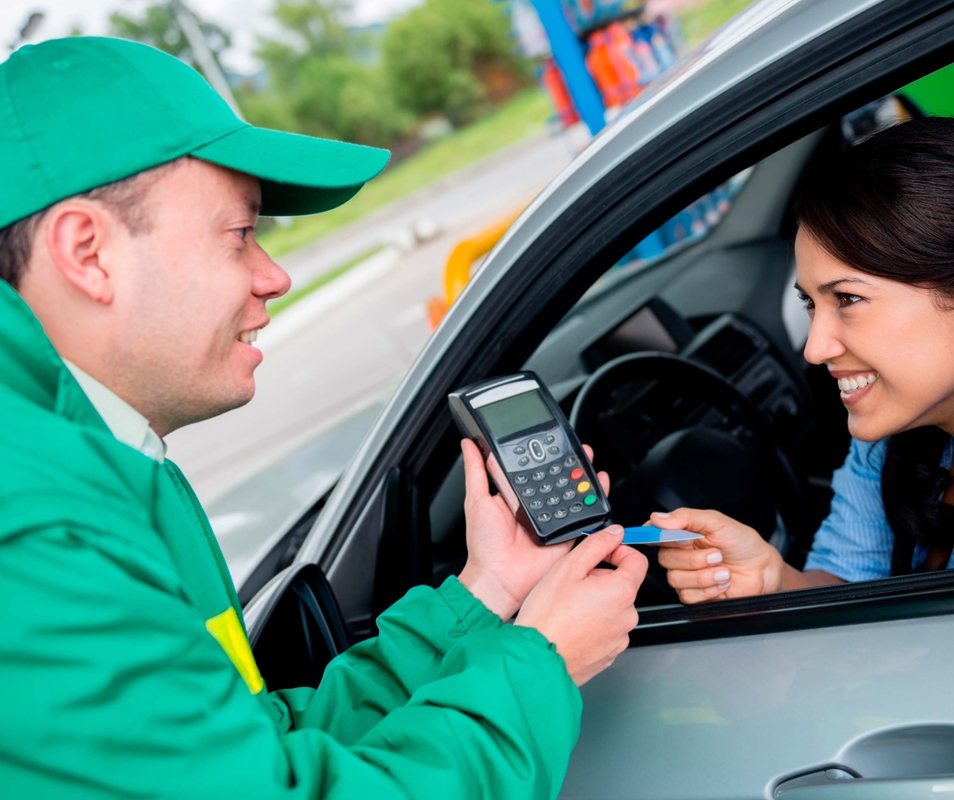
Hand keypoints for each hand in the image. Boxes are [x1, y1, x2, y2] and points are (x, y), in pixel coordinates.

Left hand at [458, 439, 609, 619]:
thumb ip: (476, 472)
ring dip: (583, 477)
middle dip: (568, 462)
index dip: (542, 454)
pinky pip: (583, 514)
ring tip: (588, 460)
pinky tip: (598, 485)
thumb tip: (469, 445)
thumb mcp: (476, 501)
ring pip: (572, 492)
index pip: (532, 468)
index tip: (550, 439)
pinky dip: (593, 501)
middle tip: (575, 446)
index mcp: (515, 495)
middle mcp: (534, 505)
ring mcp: (552, 518)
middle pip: (555, 477)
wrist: (499, 578)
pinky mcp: (565, 532)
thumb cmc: (484, 546)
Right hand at [515, 527, 647, 685]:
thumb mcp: (568, 568)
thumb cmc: (548, 617)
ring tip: (568, 606)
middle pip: (623, 585)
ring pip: (613, 608)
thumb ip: (596, 544)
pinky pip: (607, 629)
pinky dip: (593, 623)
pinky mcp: (609, 654)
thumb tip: (614, 533)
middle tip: (573, 582)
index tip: (603, 552)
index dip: (619, 551)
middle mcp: (627, 616)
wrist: (538, 659)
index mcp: (621, 592)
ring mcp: (619, 638)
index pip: (637, 561)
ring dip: (596, 601)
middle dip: (601, 578)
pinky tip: (571, 624)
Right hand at [653, 509, 782, 603]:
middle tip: (717, 554)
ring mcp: (685, 576)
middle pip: (664, 559)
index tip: (682, 539)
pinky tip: (722, 582)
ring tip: (724, 570)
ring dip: (704, 576)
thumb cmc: (741, 543)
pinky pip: (687, 596)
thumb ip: (686, 517)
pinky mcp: (694, 595)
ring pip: (675, 579)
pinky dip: (708, 589)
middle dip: (694, 559)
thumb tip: (657, 518)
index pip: (653, 534)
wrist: (762, 569)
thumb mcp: (716, 522)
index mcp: (680, 534)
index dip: (659, 538)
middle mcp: (679, 555)